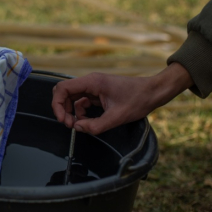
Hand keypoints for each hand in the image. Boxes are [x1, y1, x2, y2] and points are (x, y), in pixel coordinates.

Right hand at [51, 62, 192, 134]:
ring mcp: (93, 87)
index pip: (63, 88)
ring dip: (72, 112)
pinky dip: (81, 112)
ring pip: (72, 98)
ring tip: (79, 125)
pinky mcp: (98, 93)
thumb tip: (77, 128)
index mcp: (92, 82)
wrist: (153, 92)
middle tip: (69, 124)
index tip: (63, 120)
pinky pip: (82, 101)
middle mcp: (90, 82)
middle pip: (65, 93)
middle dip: (62, 109)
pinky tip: (87, 121)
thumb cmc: (138, 100)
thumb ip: (95, 125)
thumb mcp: (117, 117)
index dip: (57, 104)